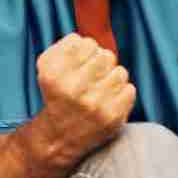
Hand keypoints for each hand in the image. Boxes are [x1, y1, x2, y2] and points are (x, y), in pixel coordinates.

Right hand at [31, 34, 135, 166]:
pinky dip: (122, 93)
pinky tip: (109, 100)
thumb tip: (88, 41)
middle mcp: (73, 88)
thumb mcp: (47, 66)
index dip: (86, 50)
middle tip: (94, 75)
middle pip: (106, 55)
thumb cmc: (57, 93)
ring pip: (120, 71)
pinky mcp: (112, 118)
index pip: (86, 43)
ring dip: (113, 77)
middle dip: (102, 63)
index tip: (80, 63)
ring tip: (102, 88)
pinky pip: (130, 89)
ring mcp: (94, 104)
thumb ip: (66, 45)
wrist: (60, 136)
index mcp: (54, 73)